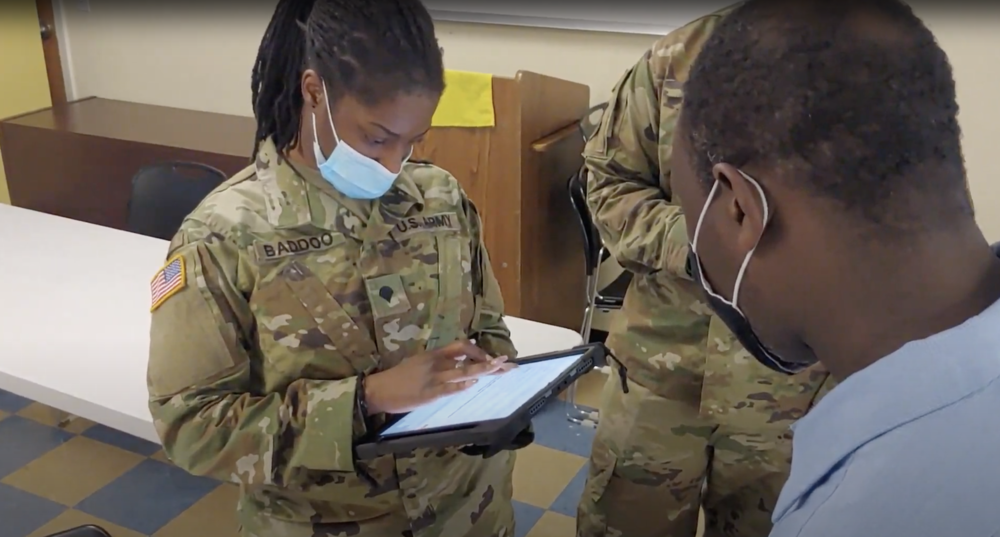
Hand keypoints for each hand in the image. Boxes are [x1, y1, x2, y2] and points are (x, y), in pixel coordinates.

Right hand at [364, 340, 513, 414]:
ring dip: (483, 370)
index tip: (491, 356)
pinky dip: (461, 386)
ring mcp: (433, 378)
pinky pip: (449, 388)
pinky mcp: (429, 394)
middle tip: (507, 363)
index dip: (479, 351)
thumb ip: (438, 360)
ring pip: (463, 372)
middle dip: (490, 361)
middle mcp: (436, 363)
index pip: (461, 346)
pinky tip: (473, 385)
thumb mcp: (418, 363)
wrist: (378, 390)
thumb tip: (459, 359)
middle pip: (468, 358)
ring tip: (499, 369)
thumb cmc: (398, 377)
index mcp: (434, 355)